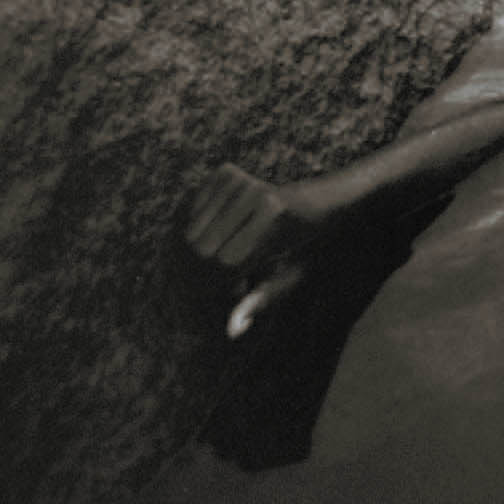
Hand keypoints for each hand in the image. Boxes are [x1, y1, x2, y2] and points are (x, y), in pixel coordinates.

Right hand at [184, 162, 322, 336]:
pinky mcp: (225, 172)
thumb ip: (259, 301)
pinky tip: (213, 234)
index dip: (219, 286)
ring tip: (222, 256)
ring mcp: (241, 179)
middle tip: (221, 278)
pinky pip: (189, 210)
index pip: (224, 264)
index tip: (227, 292)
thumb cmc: (304, 249)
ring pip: (190, 230)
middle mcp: (256, 193)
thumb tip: (231, 331)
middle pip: (202, 247)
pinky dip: (192, 230)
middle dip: (203, 272)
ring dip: (195, 253)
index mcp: (274, 218)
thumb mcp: (290, 278)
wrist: (313, 202)